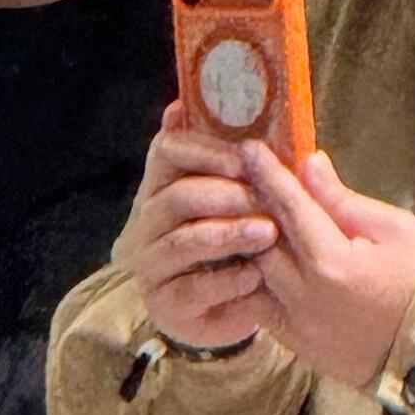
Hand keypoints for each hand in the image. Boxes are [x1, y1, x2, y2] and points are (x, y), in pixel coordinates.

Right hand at [119, 124, 278, 354]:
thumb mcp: (232, 200)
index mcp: (162, 188)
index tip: (247, 157)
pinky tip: (256, 276)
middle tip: (265, 198)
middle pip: (177, 196)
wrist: (233, 311)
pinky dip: (229, 279)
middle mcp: (147, 224)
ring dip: (229, 233)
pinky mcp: (164, 304)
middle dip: (226, 194)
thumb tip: (181, 103)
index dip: (206, 150)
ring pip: (184, 240)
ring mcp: (151, 266)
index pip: (167, 152)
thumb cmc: (236, 246)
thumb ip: (219, 158)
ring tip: (268, 232)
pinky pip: (194, 287)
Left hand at [237, 145, 414, 391]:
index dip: (268, 174)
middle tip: (241, 176)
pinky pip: (257, 304)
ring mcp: (296, 323)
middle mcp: (305, 294)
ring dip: (246, 242)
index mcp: (333, 262)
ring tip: (242, 213)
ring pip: (251, 272)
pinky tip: (252, 256)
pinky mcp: (294, 342)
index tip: (249, 148)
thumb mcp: (394, 228)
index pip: (290, 206)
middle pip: (260, 239)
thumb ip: (343, 199)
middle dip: (250, 204)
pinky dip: (250, 278)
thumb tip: (308, 164)